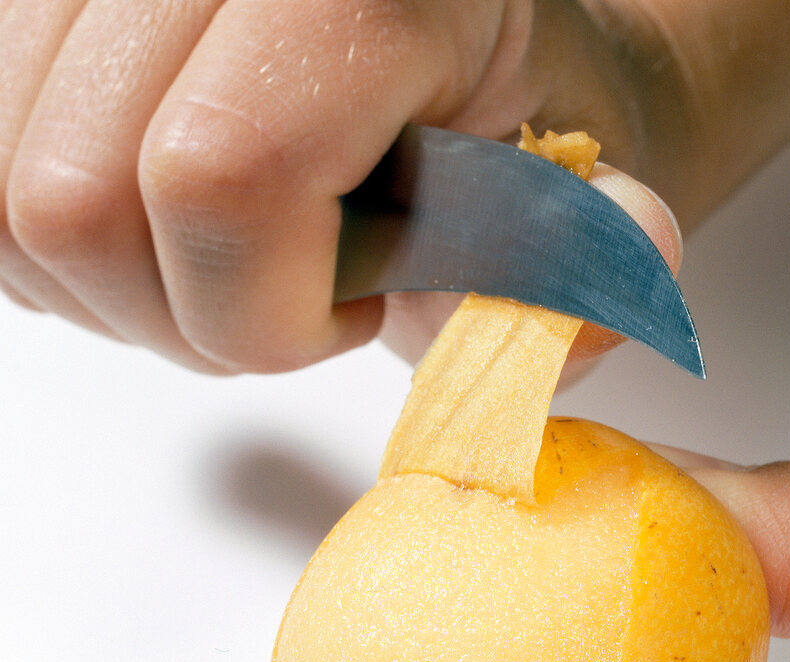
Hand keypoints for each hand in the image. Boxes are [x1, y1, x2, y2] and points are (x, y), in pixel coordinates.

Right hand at [0, 0, 681, 373]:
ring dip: (125, 289)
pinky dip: (68, 252)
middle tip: (292, 291)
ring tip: (236, 254)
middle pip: (74, 206)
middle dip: (194, 317)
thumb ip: (562, 283)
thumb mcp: (563, 203)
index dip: (271, 308)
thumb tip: (570, 337)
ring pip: (5, 202)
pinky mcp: (29, 12)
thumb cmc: (506, 122)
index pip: (219, 181)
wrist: (455, 38)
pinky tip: (164, 228)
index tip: (353, 306)